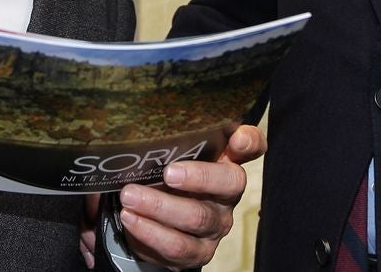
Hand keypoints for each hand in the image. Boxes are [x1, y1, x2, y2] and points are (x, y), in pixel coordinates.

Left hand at [109, 124, 266, 269]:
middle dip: (198, 177)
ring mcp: (216, 224)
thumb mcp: (163, 157)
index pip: (251, 146)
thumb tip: (135, 129)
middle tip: (167, 173)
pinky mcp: (200, 252)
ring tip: (130, 197)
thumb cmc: (160, 179)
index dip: (249, 141)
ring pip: (197, 216)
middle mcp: (227, 193)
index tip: (236, 138)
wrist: (154, 225)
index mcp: (224, 161)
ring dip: (160, 206)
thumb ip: (164, 142)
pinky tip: (130, 219)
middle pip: (229, 183)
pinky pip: (178, 246)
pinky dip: (151, 232)